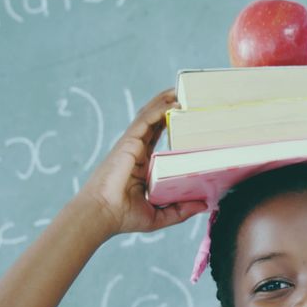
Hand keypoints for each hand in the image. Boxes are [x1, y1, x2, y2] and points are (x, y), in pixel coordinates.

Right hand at [74, 88, 207, 236]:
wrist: (101, 215)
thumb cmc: (124, 217)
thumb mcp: (160, 215)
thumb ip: (182, 210)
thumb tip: (205, 205)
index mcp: (142, 164)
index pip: (157, 137)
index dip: (169, 123)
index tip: (185, 114)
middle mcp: (137, 151)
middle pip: (154, 121)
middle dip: (168, 106)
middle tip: (186, 94)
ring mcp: (132, 145)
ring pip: (150, 116)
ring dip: (164, 101)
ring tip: (181, 89)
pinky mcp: (129, 143)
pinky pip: (146, 121)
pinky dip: (159, 109)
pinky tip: (173, 101)